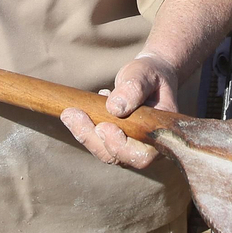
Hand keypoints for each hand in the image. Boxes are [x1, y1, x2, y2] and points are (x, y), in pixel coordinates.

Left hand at [60, 52, 180, 169]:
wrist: (148, 76)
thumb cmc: (150, 74)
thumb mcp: (144, 74)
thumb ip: (134, 88)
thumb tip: (114, 108)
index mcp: (161, 135)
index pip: (142, 156)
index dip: (120, 147)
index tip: (102, 126)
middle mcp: (147, 147)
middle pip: (117, 158)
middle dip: (92, 139)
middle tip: (71, 115)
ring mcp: (130, 146)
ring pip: (104, 152)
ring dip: (84, 134)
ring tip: (70, 113)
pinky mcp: (116, 141)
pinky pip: (98, 142)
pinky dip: (85, 129)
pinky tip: (81, 109)